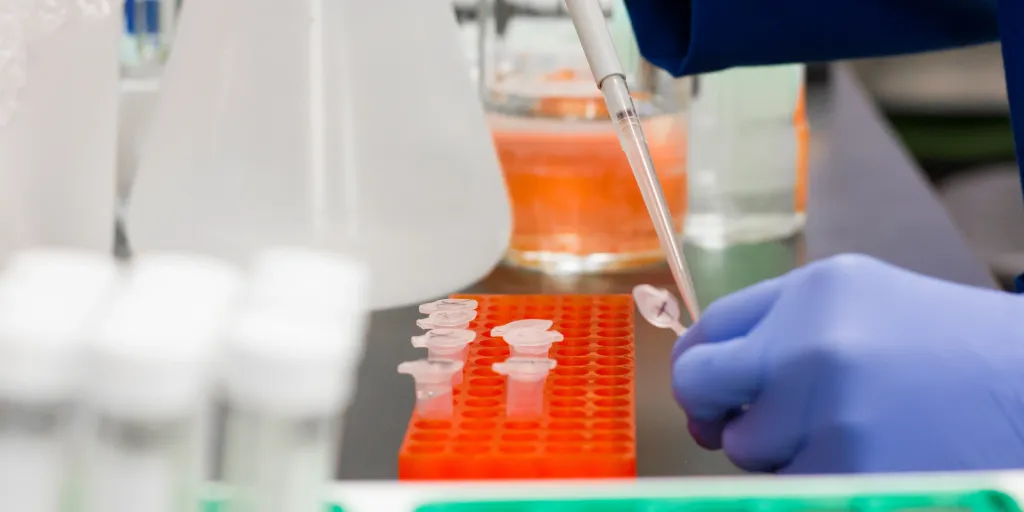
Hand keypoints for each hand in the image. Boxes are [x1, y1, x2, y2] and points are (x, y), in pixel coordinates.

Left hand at [672, 254, 1023, 472]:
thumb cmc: (946, 345)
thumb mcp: (862, 299)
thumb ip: (779, 325)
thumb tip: (705, 384)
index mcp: (812, 292)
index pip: (708, 329)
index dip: (698, 364)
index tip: (707, 386)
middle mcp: (809, 347)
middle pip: (700, 386)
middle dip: (711, 409)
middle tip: (739, 420)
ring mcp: (828, 415)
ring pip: (745, 449)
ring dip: (777, 450)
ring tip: (846, 428)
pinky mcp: (849, 474)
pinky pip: (789, 485)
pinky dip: (815, 478)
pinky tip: (866, 455)